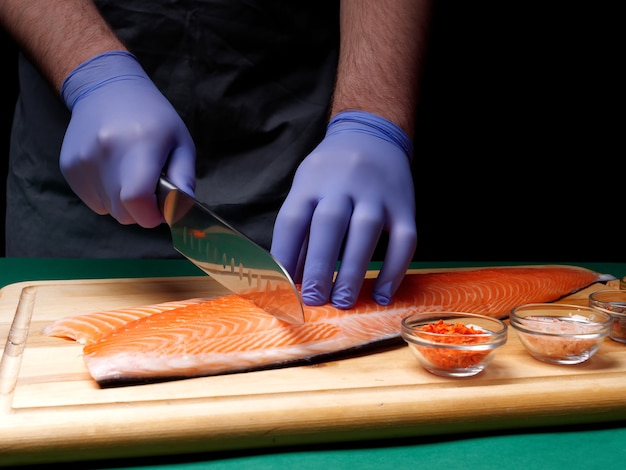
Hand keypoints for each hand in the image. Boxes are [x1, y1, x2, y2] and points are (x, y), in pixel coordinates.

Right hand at [60, 51, 195, 226]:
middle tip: (149, 187)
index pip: (137, 200)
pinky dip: (106, 195)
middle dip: (141, 210)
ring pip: (108, 210)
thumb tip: (182, 210)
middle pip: (124, 213)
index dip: (152, 215)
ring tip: (129, 172)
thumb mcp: (180, 142)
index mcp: (139, 146)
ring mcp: (83, 161)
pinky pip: (92, 201)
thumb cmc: (152, 117)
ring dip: (122, 202)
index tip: (162, 209)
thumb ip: (184, 178)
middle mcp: (106, 154)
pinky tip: (112, 170)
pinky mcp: (69, 167)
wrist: (106, 88)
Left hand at [271, 110, 416, 308]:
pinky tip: (381, 295)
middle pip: (329, 224)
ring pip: (366, 231)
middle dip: (320, 266)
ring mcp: (377, 193)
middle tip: (313, 299)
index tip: (282, 287)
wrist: (372, 134)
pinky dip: (394, 270)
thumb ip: (300, 230)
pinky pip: (404, 239)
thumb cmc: (330, 172)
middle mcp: (343, 184)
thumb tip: (291, 278)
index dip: (285, 254)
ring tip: (342, 302)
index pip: (293, 219)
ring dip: (353, 270)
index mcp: (311, 182)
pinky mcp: (405, 204)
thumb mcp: (307, 188)